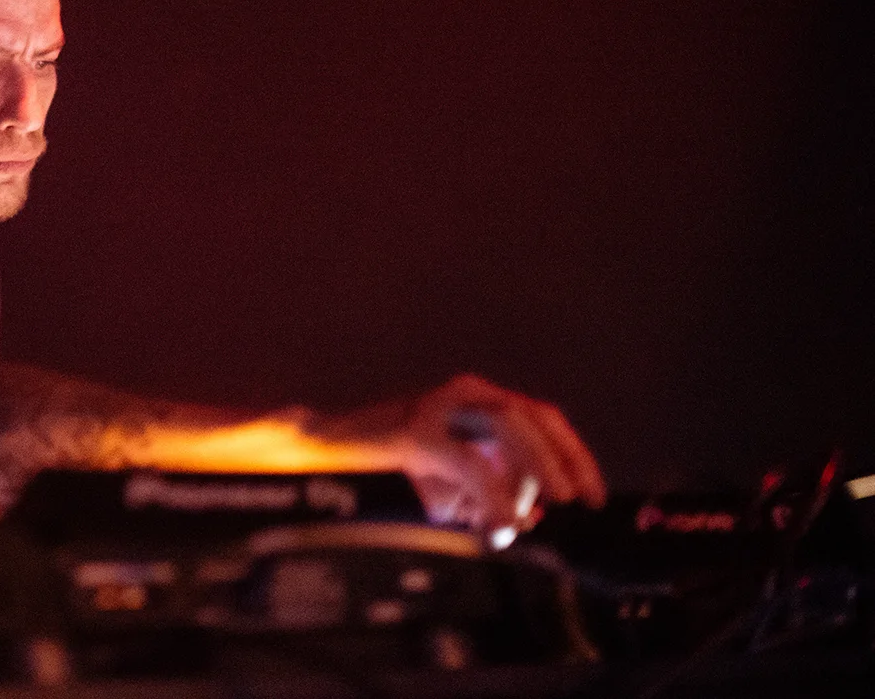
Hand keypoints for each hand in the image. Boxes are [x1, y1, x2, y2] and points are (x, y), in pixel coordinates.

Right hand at [319, 373, 605, 539]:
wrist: (321, 452)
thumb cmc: (386, 465)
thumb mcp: (447, 479)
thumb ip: (488, 490)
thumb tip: (529, 517)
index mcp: (475, 399)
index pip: (541, 416)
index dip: (573, 453)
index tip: (593, 494)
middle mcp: (461, 392)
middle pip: (531, 415)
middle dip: (558, 460)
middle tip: (571, 500)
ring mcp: (436, 406)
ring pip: (506, 427)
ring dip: (527, 473)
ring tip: (519, 517)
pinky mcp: (414, 431)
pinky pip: (469, 461)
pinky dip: (491, 495)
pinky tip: (494, 522)